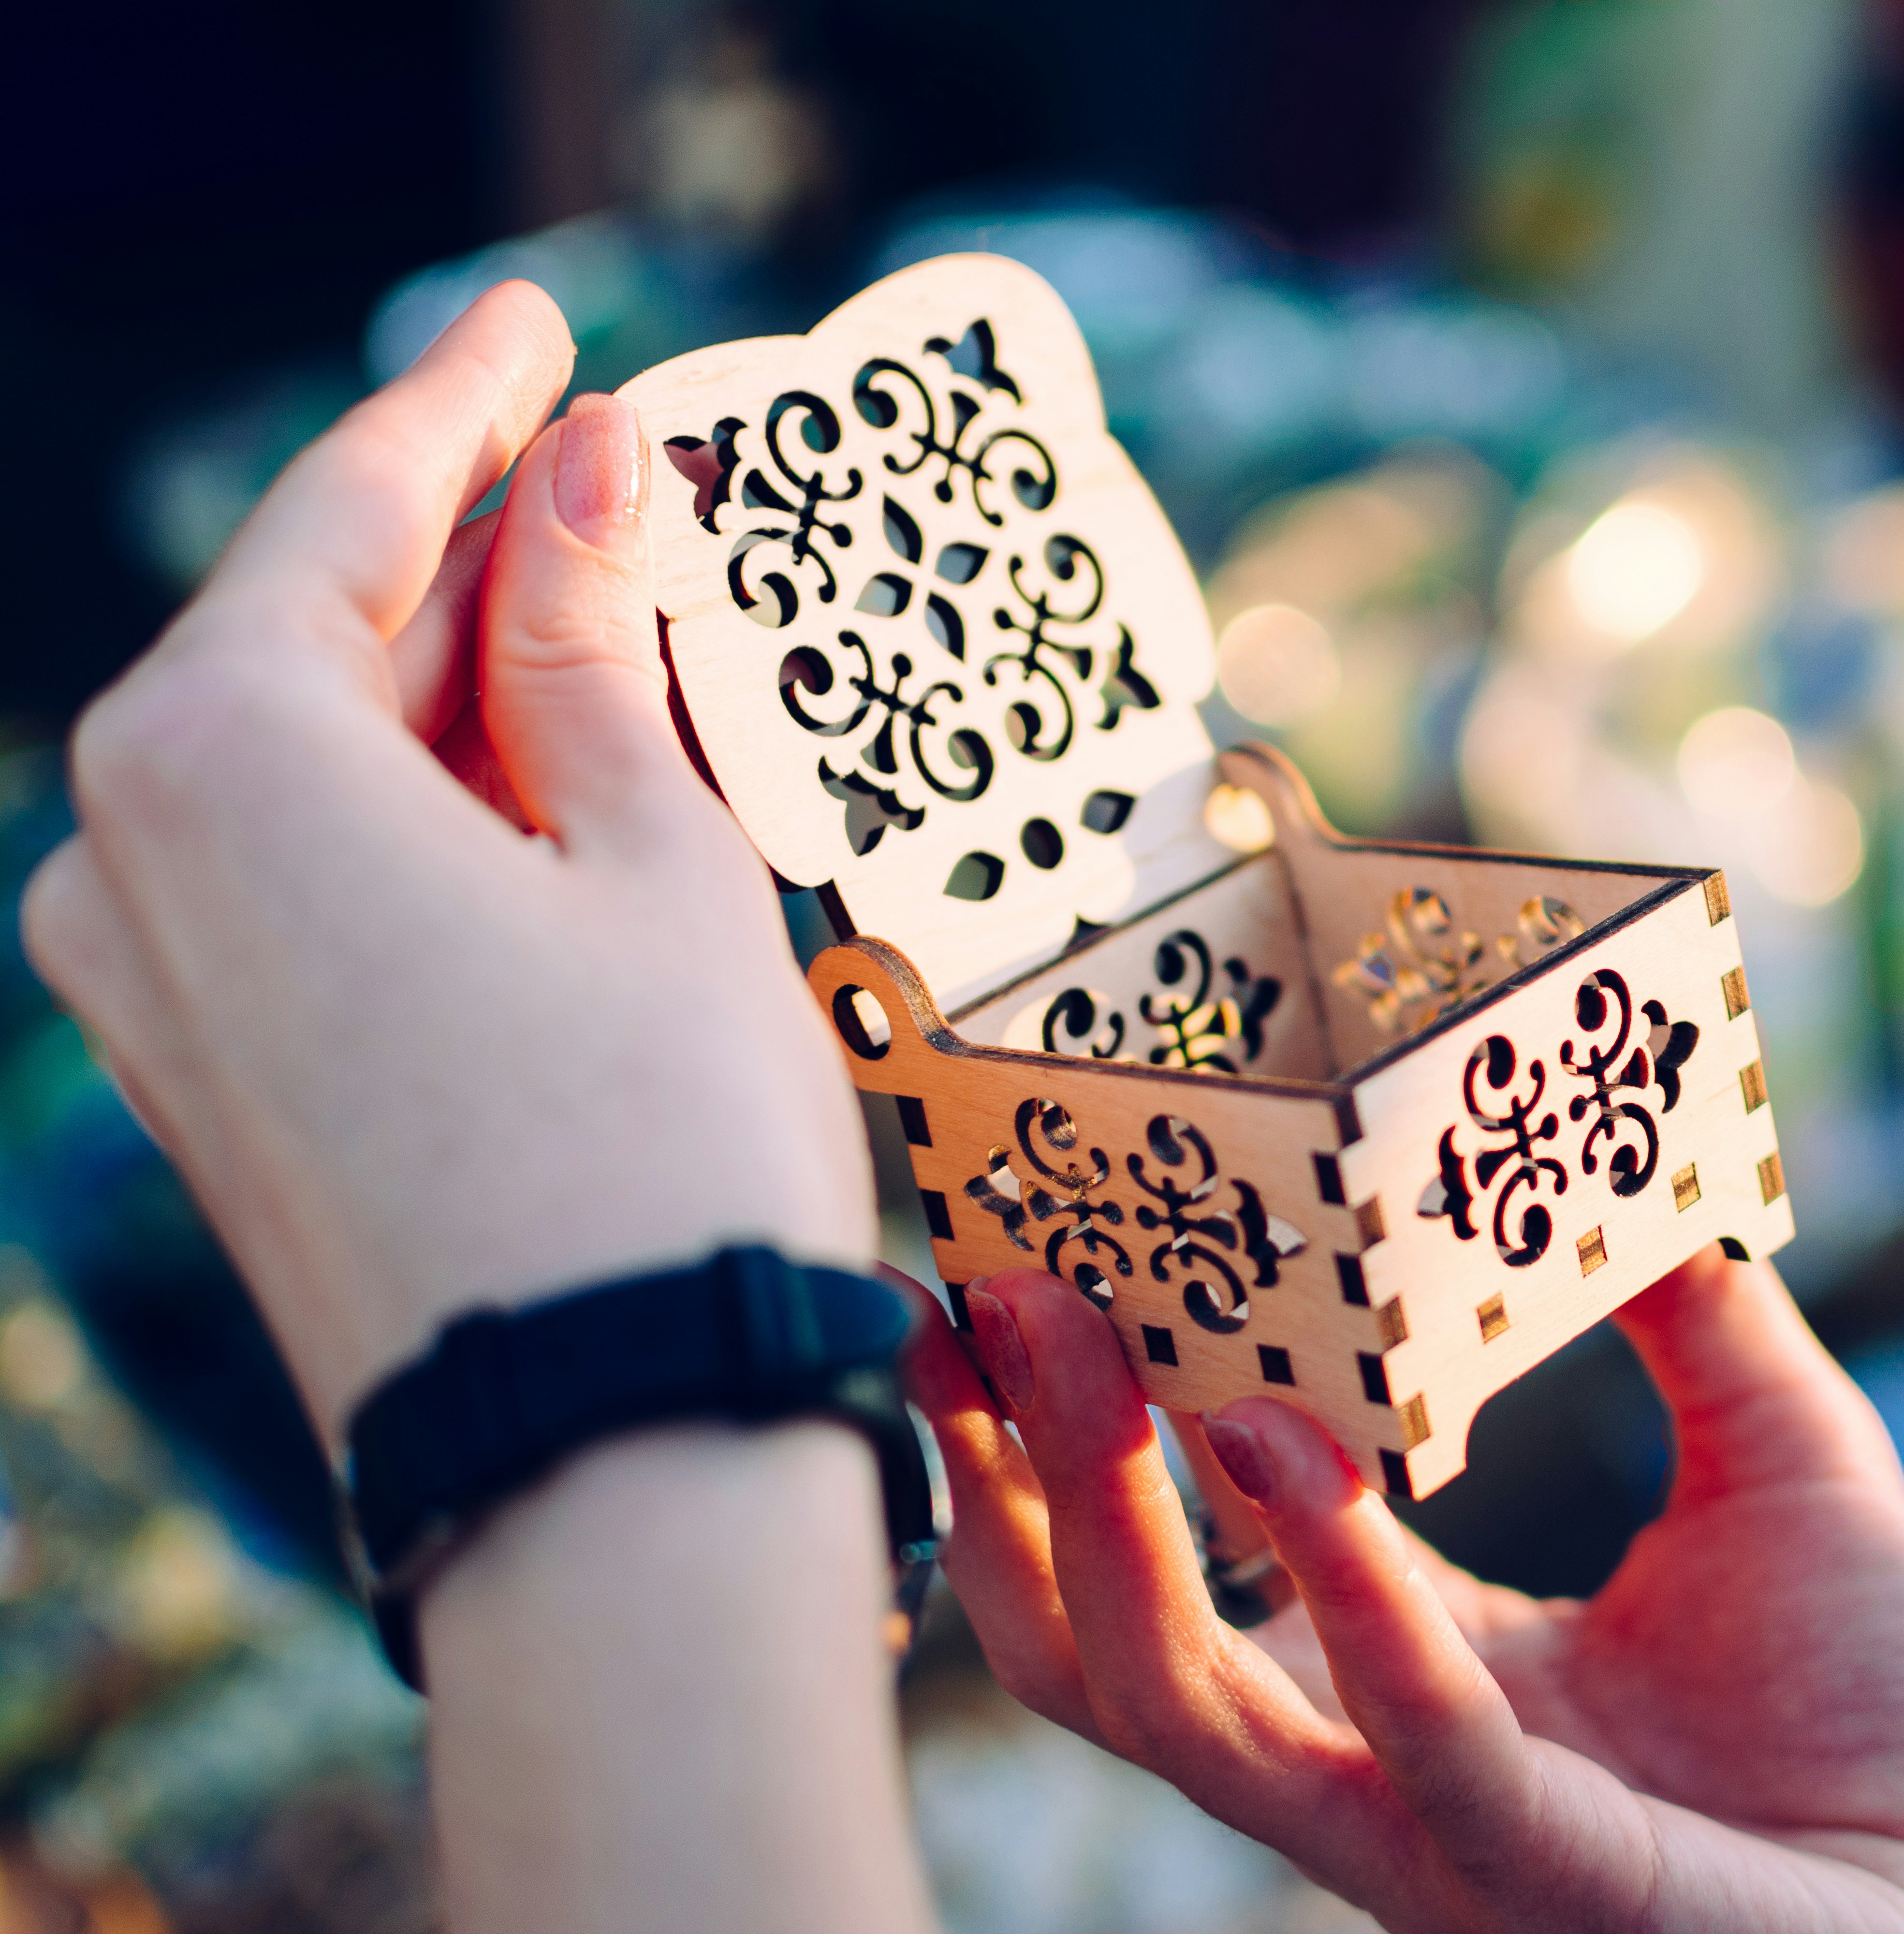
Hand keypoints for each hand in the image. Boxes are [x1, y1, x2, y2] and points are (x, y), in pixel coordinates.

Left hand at [25, 285, 933, 1933]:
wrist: (609, 1469)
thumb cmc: (654, 1152)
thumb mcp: (661, 853)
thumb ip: (599, 644)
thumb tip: (591, 471)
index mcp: (214, 754)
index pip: (351, 513)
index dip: (464, 402)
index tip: (531, 319)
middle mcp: (124, 858)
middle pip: (316, 642)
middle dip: (479, 565)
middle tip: (618, 487)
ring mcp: (145, 989)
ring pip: (314, 770)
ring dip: (468, 704)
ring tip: (626, 660)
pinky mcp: (203, 1084)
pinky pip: (301, 886)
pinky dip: (427, 822)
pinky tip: (555, 805)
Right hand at [909, 1247, 1903, 1933]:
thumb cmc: (1889, 1697)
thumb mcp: (1771, 1450)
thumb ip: (1684, 1304)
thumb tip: (1614, 1130)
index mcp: (1400, 1659)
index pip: (1165, 1561)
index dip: (1053, 1439)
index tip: (997, 1276)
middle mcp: (1374, 1756)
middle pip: (1107, 1646)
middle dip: (1014, 1481)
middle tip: (976, 1302)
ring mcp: (1438, 1835)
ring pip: (1185, 1709)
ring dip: (1107, 1525)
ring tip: (1077, 1345)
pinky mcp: (1541, 1879)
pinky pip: (1405, 1745)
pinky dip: (1340, 1594)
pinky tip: (1292, 1454)